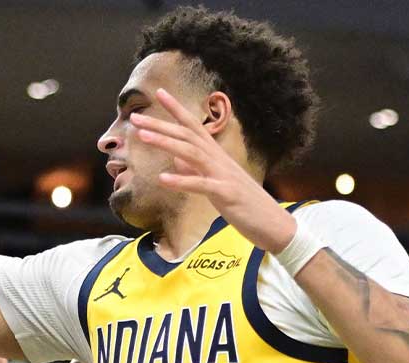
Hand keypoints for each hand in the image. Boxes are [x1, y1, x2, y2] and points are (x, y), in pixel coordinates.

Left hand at [129, 89, 296, 253]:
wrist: (273, 223)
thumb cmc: (244, 204)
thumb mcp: (215, 184)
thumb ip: (195, 171)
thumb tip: (175, 161)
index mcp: (216, 156)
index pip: (193, 127)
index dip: (176, 109)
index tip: (159, 92)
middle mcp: (219, 159)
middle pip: (187, 136)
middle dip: (160, 124)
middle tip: (135, 117)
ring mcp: (223, 175)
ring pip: (191, 153)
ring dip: (166, 143)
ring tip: (143, 136)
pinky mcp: (226, 194)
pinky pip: (201, 185)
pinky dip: (181, 181)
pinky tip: (162, 180)